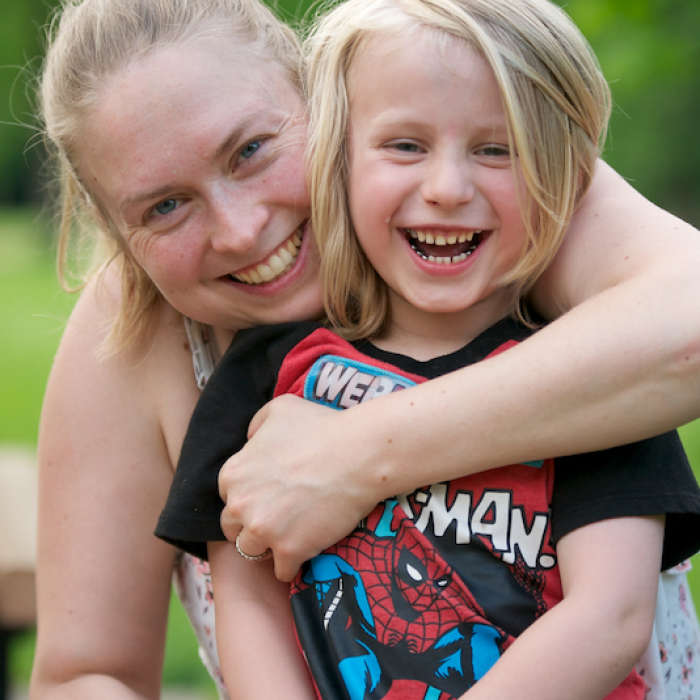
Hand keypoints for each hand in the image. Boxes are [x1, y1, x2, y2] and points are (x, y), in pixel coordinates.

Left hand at [219, 395, 383, 581]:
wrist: (358, 453)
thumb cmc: (321, 427)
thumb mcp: (279, 409)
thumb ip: (255, 425)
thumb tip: (249, 440)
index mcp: (232, 474)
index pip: (228, 497)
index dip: (250, 497)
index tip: (269, 496)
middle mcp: (239, 505)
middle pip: (234, 529)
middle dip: (253, 525)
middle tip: (280, 518)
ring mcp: (263, 530)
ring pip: (252, 552)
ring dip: (269, 546)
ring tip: (292, 536)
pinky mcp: (288, 550)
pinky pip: (281, 571)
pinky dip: (293, 564)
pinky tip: (307, 551)